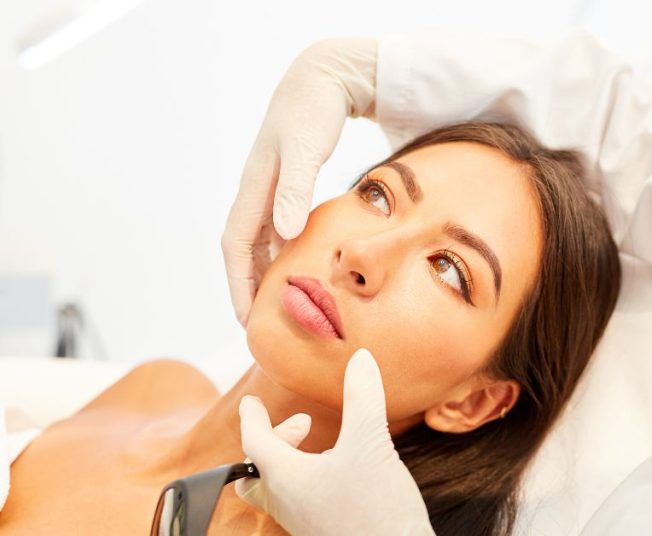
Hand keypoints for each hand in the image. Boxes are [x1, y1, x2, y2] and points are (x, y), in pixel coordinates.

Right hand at [222, 39, 377, 324]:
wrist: (322, 80)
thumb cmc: (313, 112)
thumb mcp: (306, 150)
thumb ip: (296, 189)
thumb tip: (285, 233)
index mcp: (255, 188)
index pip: (236, 246)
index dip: (238, 283)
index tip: (245, 317)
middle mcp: (258, 193)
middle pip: (244, 251)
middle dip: (246, 287)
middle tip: (259, 325)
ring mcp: (271, 190)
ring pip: (260, 242)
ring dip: (264, 273)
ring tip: (276, 307)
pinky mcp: (288, 186)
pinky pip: (278, 229)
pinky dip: (284, 253)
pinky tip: (299, 268)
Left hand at [236, 348, 433, 535]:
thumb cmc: (376, 508)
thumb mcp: (371, 443)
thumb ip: (363, 397)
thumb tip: (361, 358)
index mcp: (285, 479)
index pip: (254, 442)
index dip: (252, 417)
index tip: (250, 403)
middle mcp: (288, 504)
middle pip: (255, 476)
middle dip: (273, 444)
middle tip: (304, 425)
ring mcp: (304, 524)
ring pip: (278, 491)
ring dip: (293, 463)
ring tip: (326, 448)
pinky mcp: (324, 533)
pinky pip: (302, 504)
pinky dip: (310, 481)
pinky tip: (344, 474)